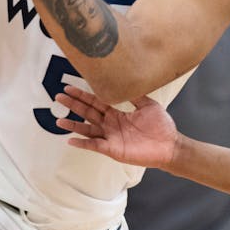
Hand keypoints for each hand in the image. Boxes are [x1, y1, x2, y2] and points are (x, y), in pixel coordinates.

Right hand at [55, 85, 179, 167]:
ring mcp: (111, 137)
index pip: (96, 102)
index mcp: (117, 113)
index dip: (82, 95)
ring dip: (73, 125)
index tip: (69, 87)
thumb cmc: (161, 126)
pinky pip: (95, 145)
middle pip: (87, 112)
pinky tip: (71, 140)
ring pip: (87, 129)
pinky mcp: (113, 149)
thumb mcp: (148, 104)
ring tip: (59, 120)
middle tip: (58, 96)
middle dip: (73, 104)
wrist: (170, 145)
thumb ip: (135, 95)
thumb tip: (127, 80)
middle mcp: (111, 125)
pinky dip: (83, 143)